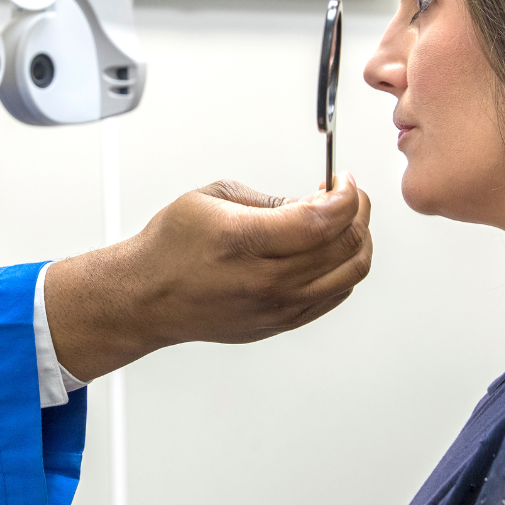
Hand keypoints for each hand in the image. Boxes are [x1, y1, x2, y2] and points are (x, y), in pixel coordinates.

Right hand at [44, 175, 372, 380]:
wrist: (147, 297)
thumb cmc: (170, 247)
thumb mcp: (213, 198)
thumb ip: (270, 199)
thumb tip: (315, 200)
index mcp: (245, 242)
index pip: (323, 220)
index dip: (346, 194)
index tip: (343, 180)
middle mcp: (265, 281)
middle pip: (344, 247)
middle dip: (357, 212)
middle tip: (348, 195)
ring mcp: (276, 308)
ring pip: (349, 275)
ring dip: (357, 241)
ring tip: (342, 221)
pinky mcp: (281, 324)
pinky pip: (335, 296)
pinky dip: (344, 269)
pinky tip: (330, 250)